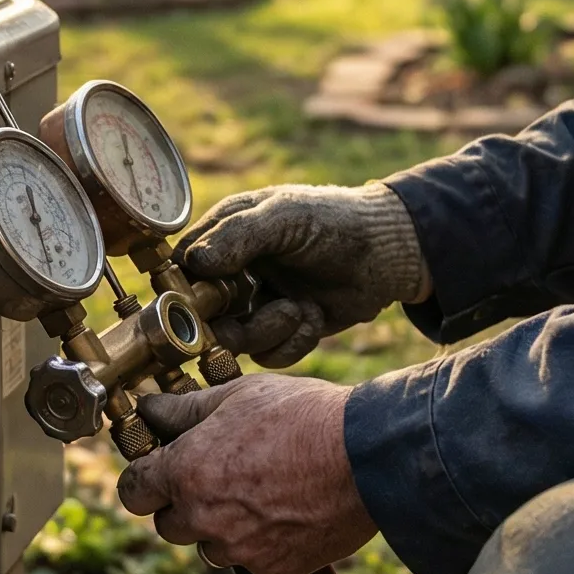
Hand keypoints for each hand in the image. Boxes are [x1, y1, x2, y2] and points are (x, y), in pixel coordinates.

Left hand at [116, 374, 377, 573]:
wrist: (367, 457)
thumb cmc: (304, 417)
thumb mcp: (239, 395)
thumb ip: (186, 409)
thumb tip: (152, 409)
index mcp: (187, 472)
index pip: (133, 491)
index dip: (144, 478)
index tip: (157, 469)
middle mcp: (205, 517)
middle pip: (167, 524)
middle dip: (183, 503)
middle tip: (215, 476)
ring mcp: (239, 548)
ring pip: (209, 546)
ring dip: (220, 527)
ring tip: (257, 493)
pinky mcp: (273, 567)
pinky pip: (250, 560)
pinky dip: (259, 542)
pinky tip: (284, 510)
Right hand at [178, 183, 428, 365]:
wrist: (391, 253)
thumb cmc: (336, 220)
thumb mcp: (286, 217)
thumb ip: (238, 236)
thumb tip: (194, 262)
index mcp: (226, 234)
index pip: (182, 268)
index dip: (186, 289)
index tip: (205, 300)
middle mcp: (235, 271)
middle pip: (202, 314)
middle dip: (227, 321)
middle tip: (255, 309)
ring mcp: (259, 303)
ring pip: (234, 340)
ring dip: (265, 331)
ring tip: (297, 310)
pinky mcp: (284, 330)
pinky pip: (268, 356)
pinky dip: (290, 343)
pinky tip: (313, 318)